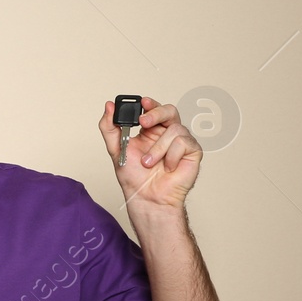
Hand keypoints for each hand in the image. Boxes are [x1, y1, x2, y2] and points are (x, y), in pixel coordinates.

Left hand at [99, 96, 200, 212]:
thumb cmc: (134, 178)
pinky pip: (183, 143)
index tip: (142, 102)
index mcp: (150, 131)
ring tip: (149, 163)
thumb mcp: (116, 149)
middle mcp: (167, 134)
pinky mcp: (193, 151)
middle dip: (156, 113)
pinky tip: (168, 167)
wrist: (147, 198)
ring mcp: (181, 141)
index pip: (153, 109)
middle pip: (169, 110)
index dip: (150, 104)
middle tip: (143, 122)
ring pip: (174, 129)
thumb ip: (110, 127)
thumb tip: (108, 106)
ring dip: (157, 148)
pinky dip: (171, 156)